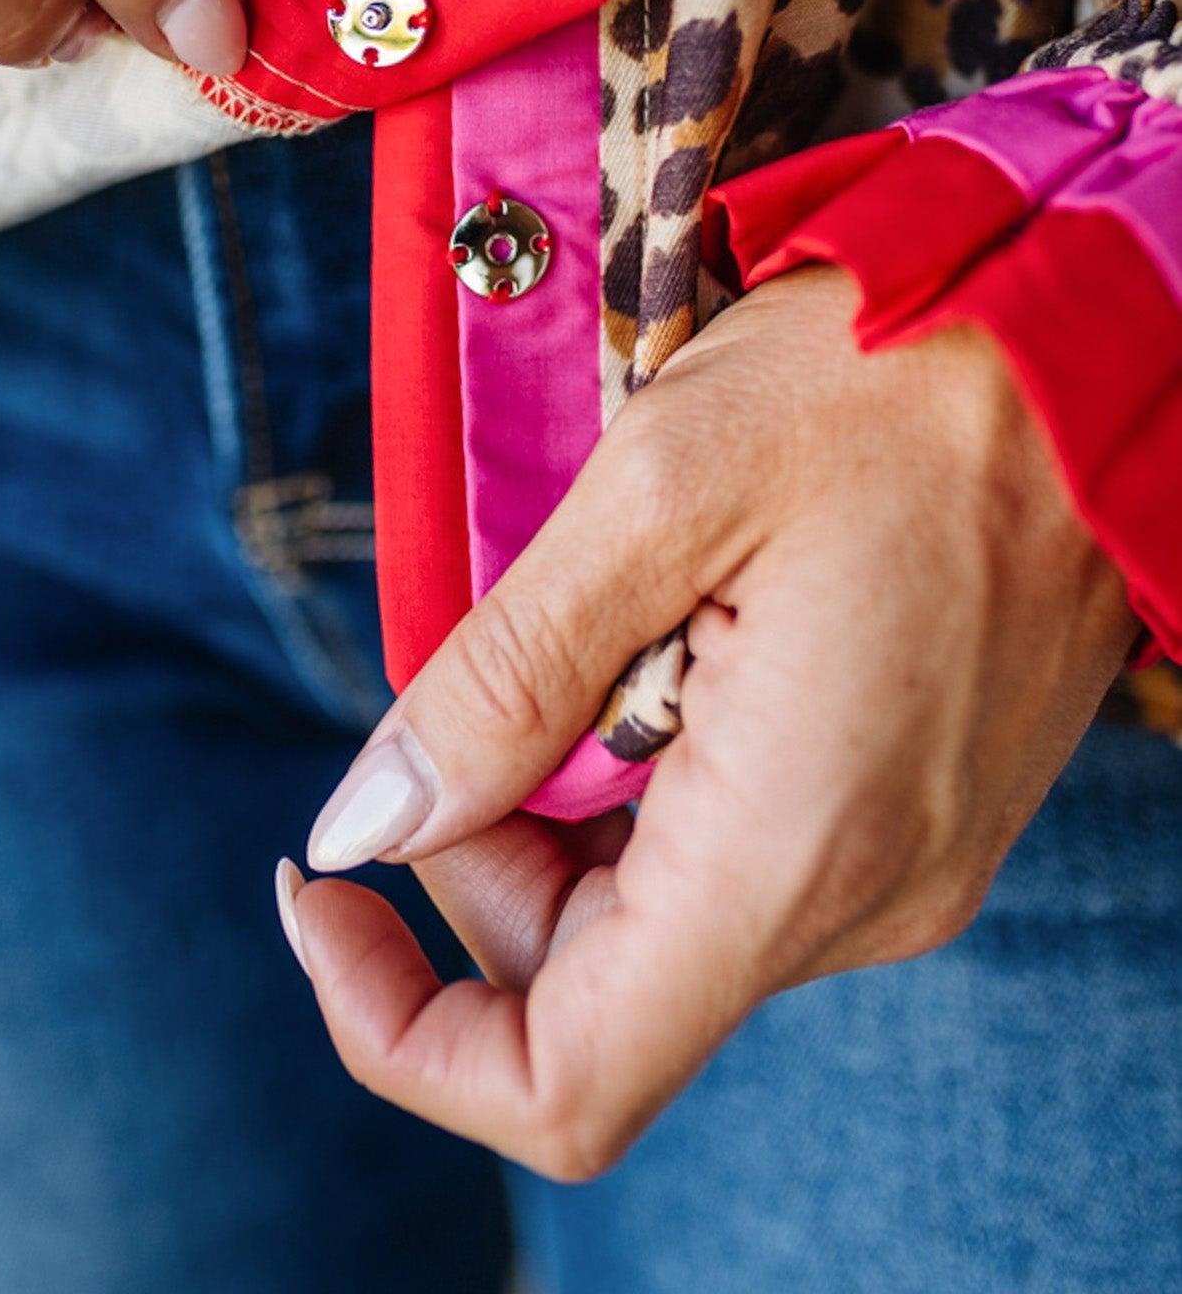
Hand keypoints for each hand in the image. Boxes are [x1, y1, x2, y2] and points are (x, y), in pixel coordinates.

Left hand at [279, 265, 1135, 1178]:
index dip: (396, 1020)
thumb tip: (366, 824)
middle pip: (593, 989)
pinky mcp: (920, 811)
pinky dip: (652, 779)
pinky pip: (741, 857)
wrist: (1094, 331)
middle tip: (477, 672)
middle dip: (478, 856)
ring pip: (661, 920)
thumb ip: (500, 680)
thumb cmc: (891, 374)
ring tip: (600, 617)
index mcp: (791, 849)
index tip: (318, 881)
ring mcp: (906, 864)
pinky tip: (674, 633)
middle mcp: (864, 899)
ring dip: (567, 805)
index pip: (560, 1081)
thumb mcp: (660, 489)